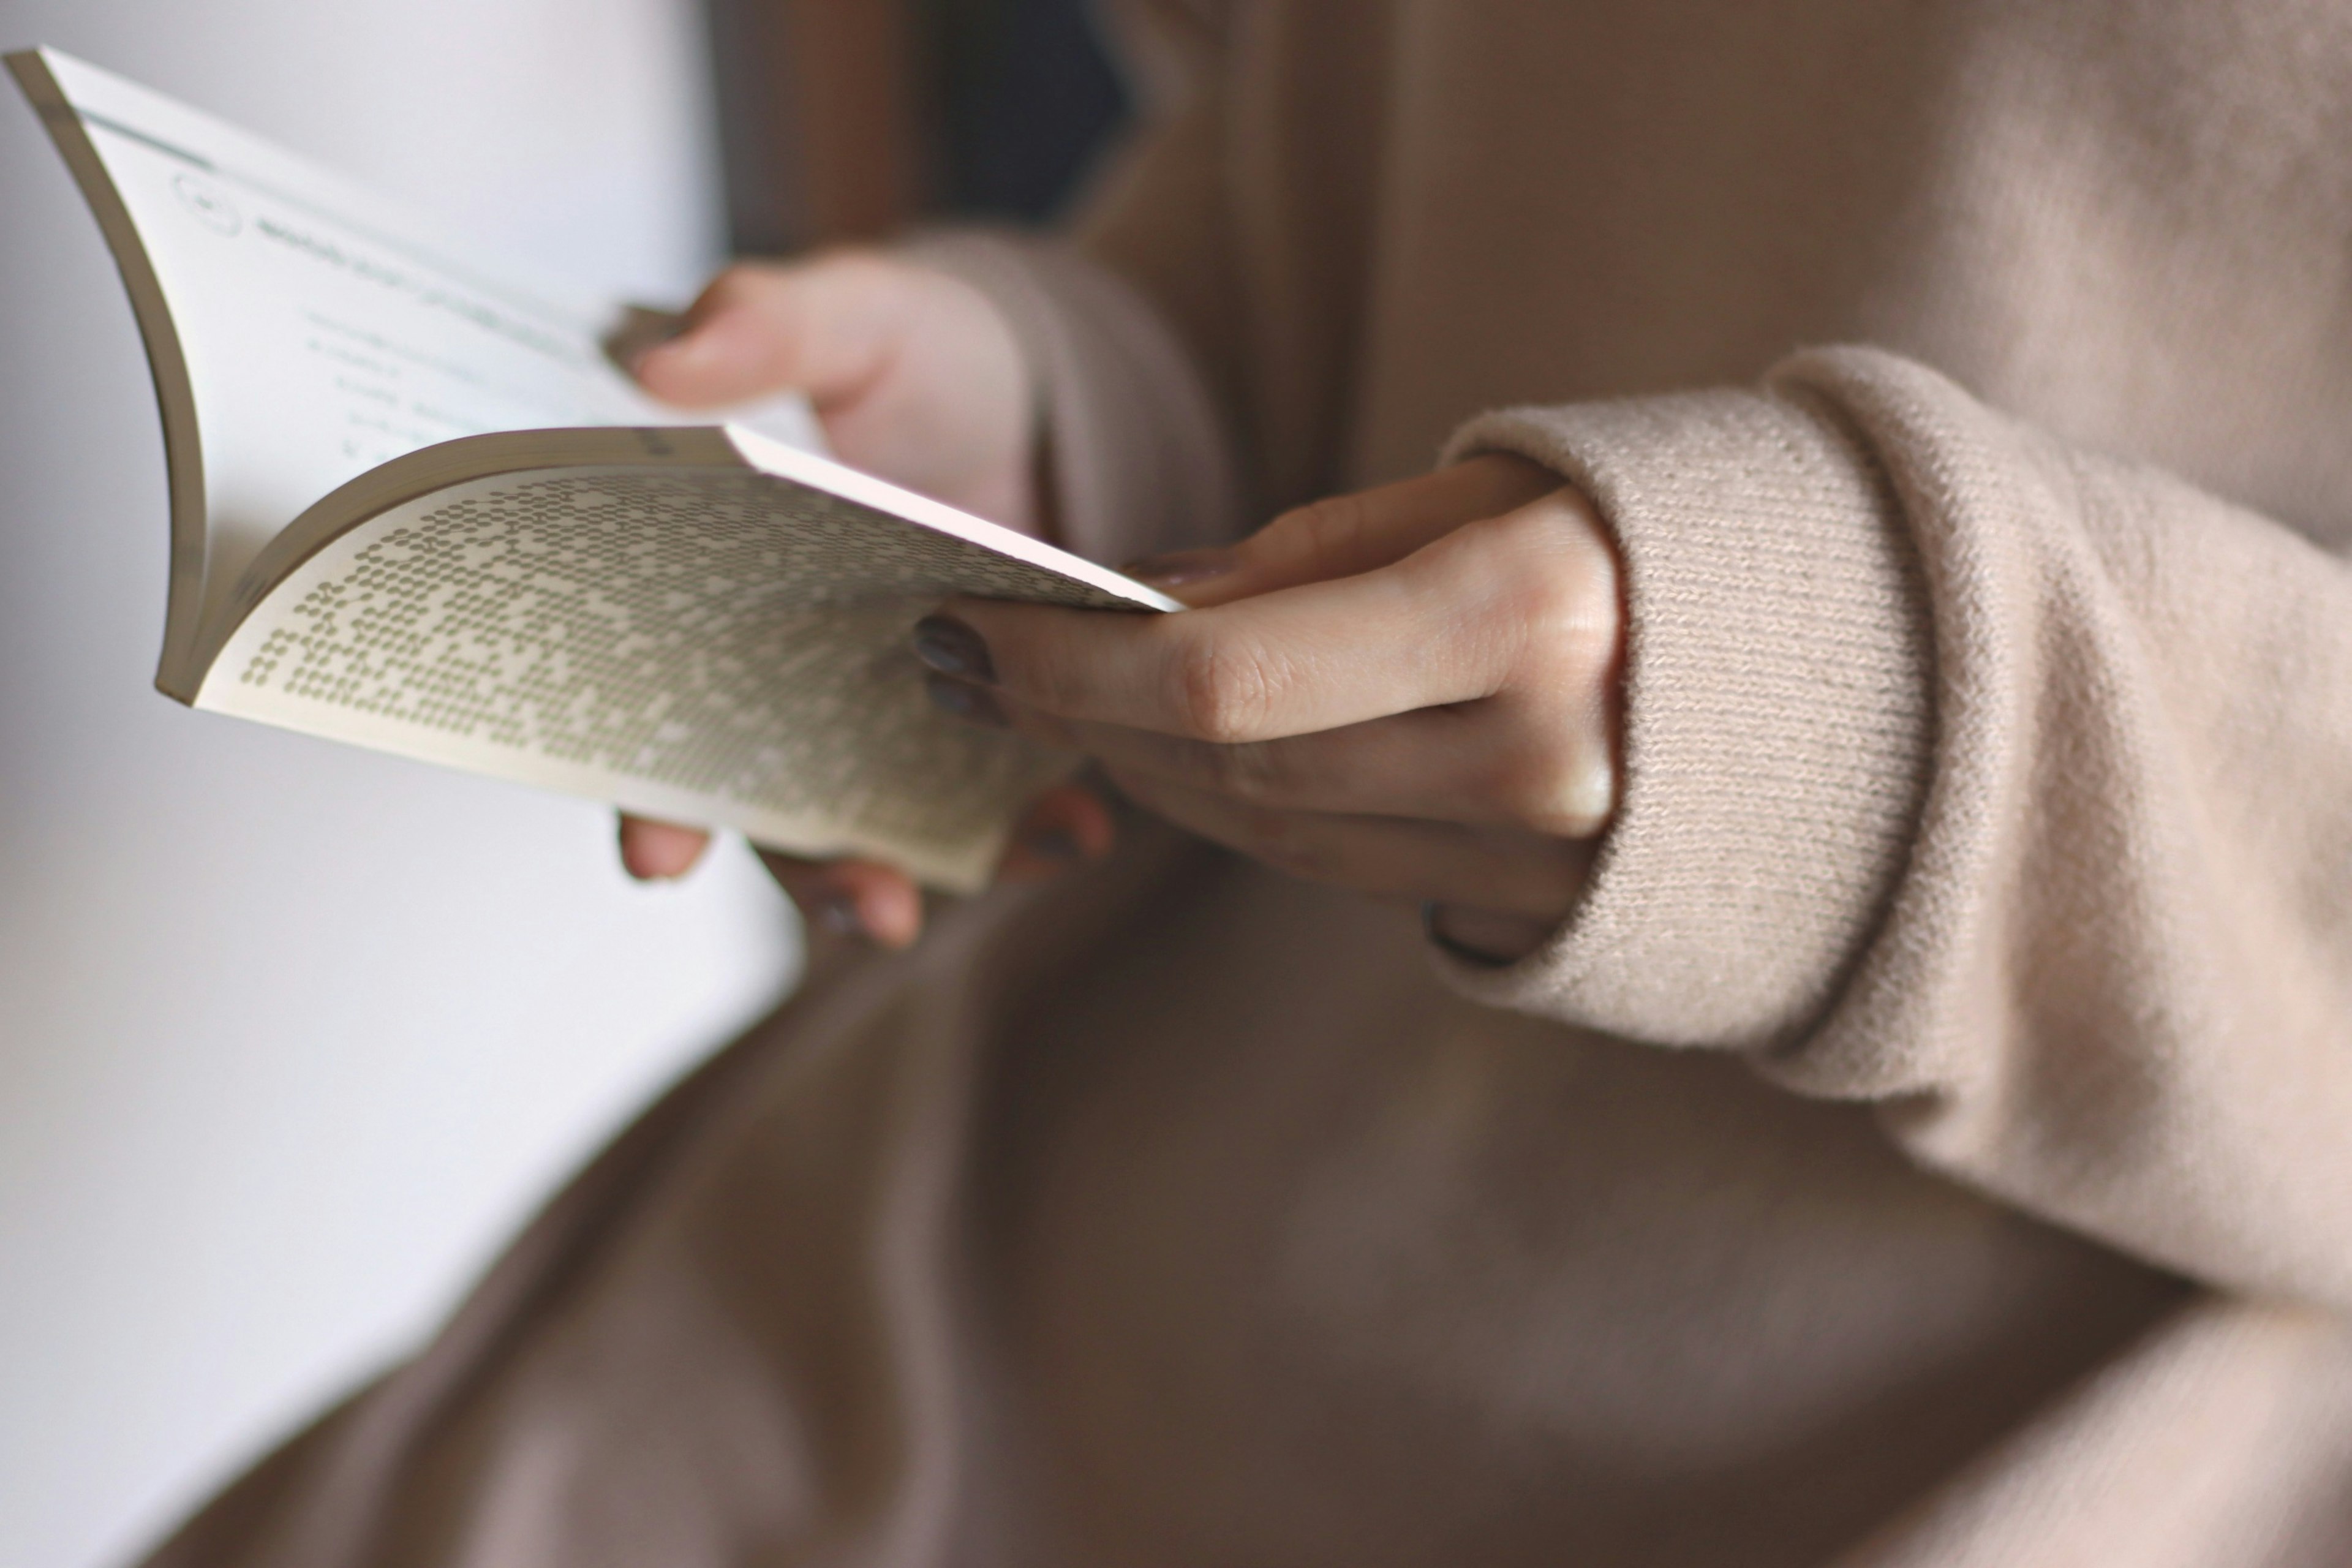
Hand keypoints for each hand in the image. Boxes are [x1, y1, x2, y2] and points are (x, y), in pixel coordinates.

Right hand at [615, 251, 1103, 942]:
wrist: (1039, 394)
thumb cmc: (920, 355)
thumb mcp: (855, 320)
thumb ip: (769, 327)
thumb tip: (659, 362)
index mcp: (718, 605)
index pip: (657, 720)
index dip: (648, 794)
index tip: (659, 854)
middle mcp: (791, 689)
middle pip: (775, 812)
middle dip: (819, 872)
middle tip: (872, 908)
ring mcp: (892, 723)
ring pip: (887, 832)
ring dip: (941, 870)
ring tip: (1017, 861)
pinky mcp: (989, 732)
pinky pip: (995, 809)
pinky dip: (1032, 828)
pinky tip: (1081, 826)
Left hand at [913, 455, 1624, 962]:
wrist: (1884, 680)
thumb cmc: (1685, 532)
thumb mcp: (1509, 485)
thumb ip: (1321, 549)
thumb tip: (1150, 599)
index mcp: (1532, 613)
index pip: (1230, 670)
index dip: (1071, 661)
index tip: (963, 628)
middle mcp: (1537, 759)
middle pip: (1232, 761)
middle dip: (1084, 713)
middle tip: (979, 663)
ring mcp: (1544, 859)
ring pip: (1272, 829)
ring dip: (1145, 769)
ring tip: (1059, 706)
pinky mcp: (1541, 913)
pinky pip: (1340, 867)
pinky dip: (1240, 810)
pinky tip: (1179, 761)